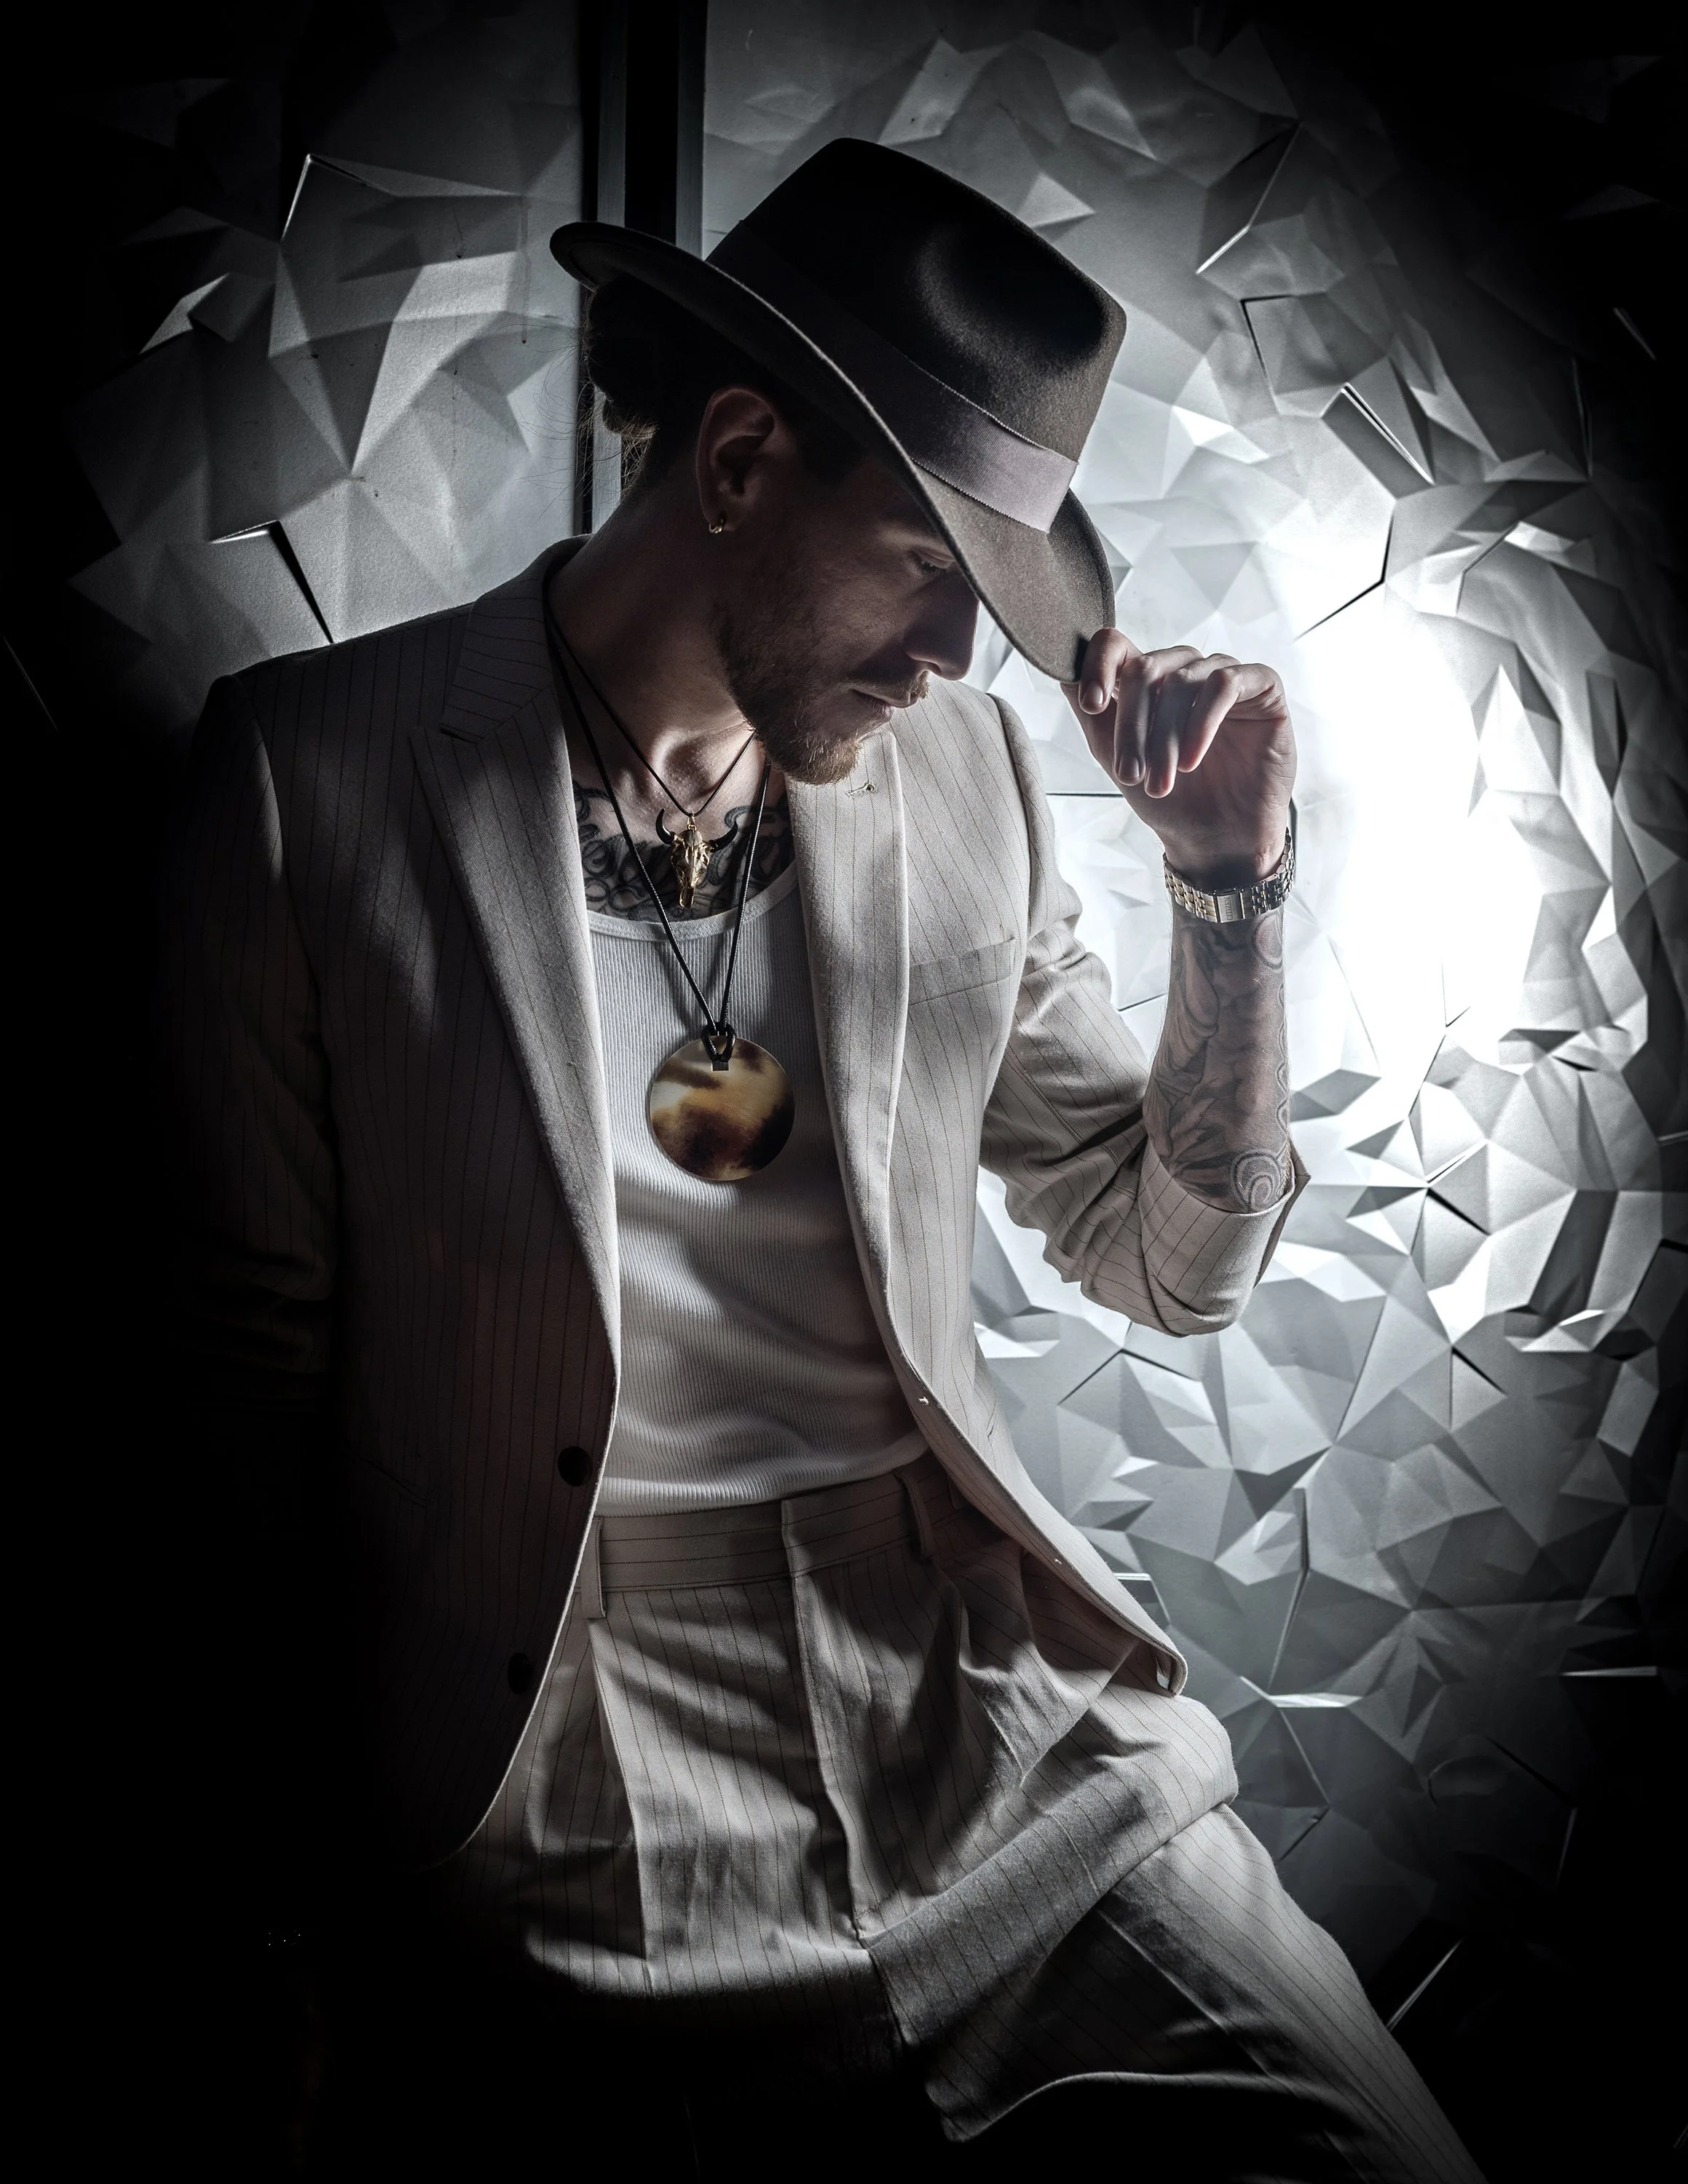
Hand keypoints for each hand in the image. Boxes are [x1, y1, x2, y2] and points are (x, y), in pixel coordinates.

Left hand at [1063, 630, 1296, 887]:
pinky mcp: (1261, 686)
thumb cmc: (1170, 800)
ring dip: (1164, 738)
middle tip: (1130, 775)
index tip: (1092, 703)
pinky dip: (1201, 723)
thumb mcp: (1117, 755)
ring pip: (1181, 681)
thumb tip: (1063, 670)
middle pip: (1144, 669)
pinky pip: (1224, 683)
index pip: (1117, 645)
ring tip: (1160, 783)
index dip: (1098, 665)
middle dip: (1132, 727)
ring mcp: (1224, 674)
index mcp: (1148, 682)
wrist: (1217, 839)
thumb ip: (1091, 712)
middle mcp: (1185, 670)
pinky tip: (1191, 759)